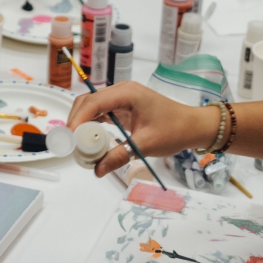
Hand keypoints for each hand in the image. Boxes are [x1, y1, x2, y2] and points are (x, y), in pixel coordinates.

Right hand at [67, 82, 220, 176]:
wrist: (193, 126)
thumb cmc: (174, 130)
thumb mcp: (145, 145)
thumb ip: (119, 156)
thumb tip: (97, 170)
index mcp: (127, 93)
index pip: (93, 103)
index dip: (78, 119)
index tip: (69, 138)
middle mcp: (121, 91)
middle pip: (87, 101)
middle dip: (76, 121)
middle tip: (70, 143)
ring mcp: (121, 98)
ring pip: (92, 106)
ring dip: (82, 123)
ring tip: (77, 143)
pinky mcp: (123, 107)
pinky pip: (101, 112)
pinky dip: (92, 124)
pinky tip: (89, 140)